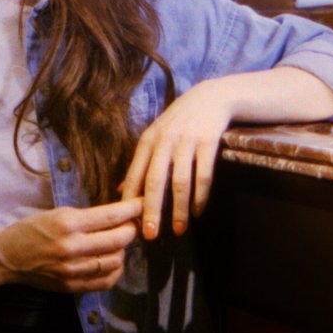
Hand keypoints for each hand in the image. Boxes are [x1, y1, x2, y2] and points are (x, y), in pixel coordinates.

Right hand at [0, 199, 142, 292]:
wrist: (9, 257)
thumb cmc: (33, 229)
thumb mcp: (58, 213)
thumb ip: (88, 217)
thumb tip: (118, 215)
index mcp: (68, 223)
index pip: (110, 216)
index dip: (132, 209)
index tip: (143, 204)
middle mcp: (73, 247)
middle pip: (119, 239)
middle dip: (131, 229)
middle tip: (131, 223)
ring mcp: (73, 270)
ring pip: (116, 260)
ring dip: (123, 250)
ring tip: (118, 242)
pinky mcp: (73, 286)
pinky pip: (106, 280)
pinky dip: (116, 270)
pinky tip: (113, 261)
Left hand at [121, 80, 230, 239]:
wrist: (210, 97)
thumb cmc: (179, 122)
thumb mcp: (156, 138)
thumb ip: (141, 164)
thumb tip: (122, 192)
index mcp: (147, 141)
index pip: (134, 175)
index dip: (130, 201)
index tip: (128, 224)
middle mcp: (164, 141)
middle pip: (154, 181)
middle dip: (151, 210)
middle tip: (149, 235)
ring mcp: (186, 141)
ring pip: (180, 182)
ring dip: (179, 209)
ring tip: (179, 230)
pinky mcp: (208, 142)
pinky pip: (204, 175)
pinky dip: (201, 196)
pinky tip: (199, 212)